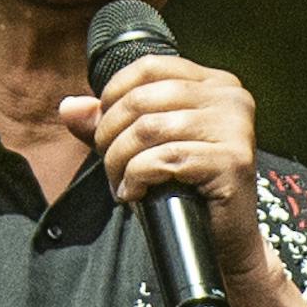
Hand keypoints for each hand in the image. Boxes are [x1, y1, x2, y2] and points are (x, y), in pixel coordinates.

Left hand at [59, 56, 275, 290]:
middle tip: (109, 166)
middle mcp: (232, 99)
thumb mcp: (146, 147)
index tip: (104, 129)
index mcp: (216, 84)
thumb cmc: (186, 190)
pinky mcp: (233, 161)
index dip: (114, 93)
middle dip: (111, 135)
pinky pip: (165, 159)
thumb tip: (70, 107)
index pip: (151, 66)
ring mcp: (236, 129)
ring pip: (149, 129)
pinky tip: (136, 194)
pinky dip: (138, 177)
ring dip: (120, 161)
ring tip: (121, 183)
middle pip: (144, 99)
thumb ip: (110, 122)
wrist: (224, 241)